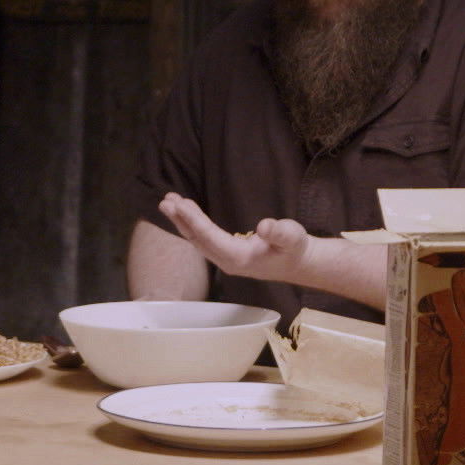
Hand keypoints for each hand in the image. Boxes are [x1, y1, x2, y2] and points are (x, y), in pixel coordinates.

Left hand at [158, 192, 310, 283]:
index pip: (210, 237)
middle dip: (181, 219)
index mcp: (239, 258)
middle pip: (198, 239)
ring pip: (198, 240)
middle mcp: (227, 261)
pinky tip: (184, 212)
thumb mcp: (293, 237)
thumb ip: (280, 233)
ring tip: (169, 201)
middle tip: (165, 200)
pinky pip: (203, 239)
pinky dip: (191, 225)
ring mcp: (225, 259)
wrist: (298, 264)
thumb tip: (265, 226)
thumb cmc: (295, 248)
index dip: (193, 220)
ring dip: (183, 221)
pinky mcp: (225, 254)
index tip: (179, 204)